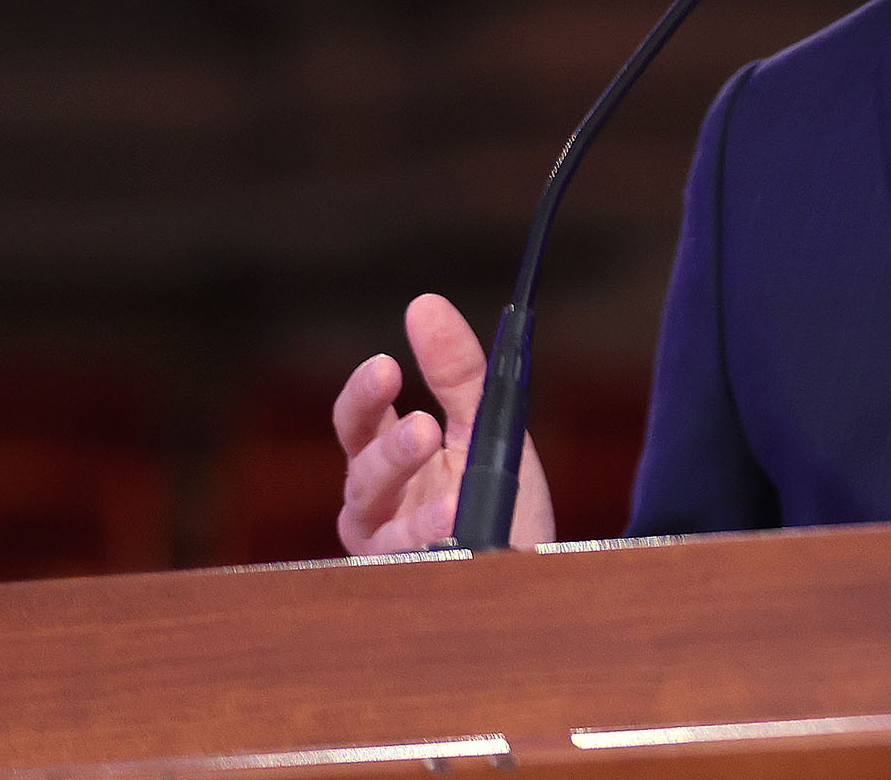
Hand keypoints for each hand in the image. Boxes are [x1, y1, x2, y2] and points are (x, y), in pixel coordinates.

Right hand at [332, 293, 555, 554]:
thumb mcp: (484, 422)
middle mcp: (377, 505)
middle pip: (363, 474)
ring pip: (381, 526)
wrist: (531, 562)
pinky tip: (455, 526)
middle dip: (390, 450)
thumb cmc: (494, 491)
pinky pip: (413, 569)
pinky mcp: (413, 586)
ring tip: (446, 490)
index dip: (365, 395)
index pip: (359, 422)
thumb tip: (423, 304)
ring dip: (415, 511)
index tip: (385, 366)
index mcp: (387, 460)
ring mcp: (389, 552)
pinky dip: (432, 547)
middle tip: (422, 425)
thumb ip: (457, 370)